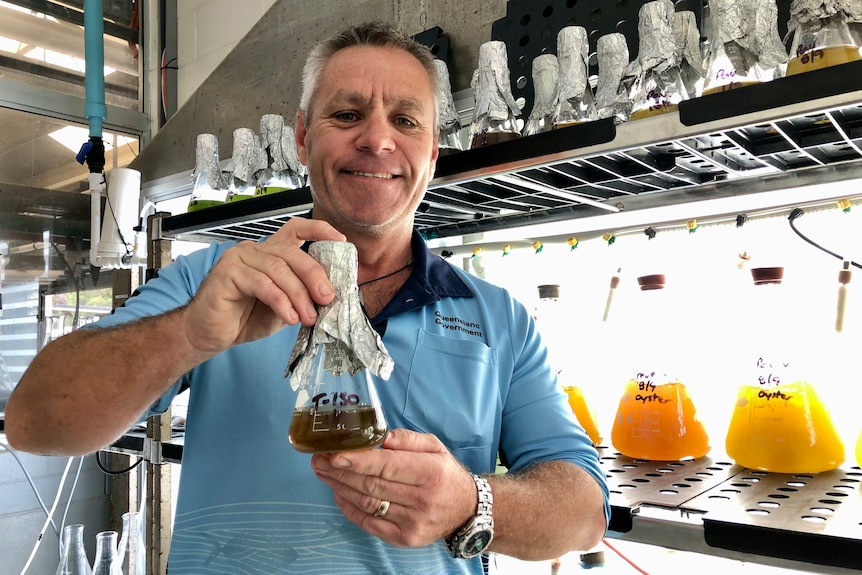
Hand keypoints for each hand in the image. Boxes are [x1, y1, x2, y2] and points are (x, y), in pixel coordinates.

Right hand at [183, 218, 344, 353]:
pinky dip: (280, 301)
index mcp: (271, 252)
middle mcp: (256, 249)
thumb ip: (303, 295)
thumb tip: (330, 295)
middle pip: (293, 253)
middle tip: (327, 298)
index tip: (341, 240)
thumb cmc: (247, 318)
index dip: (319, 229)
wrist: (212, 334)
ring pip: (279, 269)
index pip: (296, 229)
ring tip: (307, 317)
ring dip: (299, 295)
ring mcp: (240, 258)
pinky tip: (289, 317)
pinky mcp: (227, 272)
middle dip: (315, 276)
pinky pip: (262, 283)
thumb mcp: (286, 306)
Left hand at [311, 428, 477, 547]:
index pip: (387, 466)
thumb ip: (406, 439)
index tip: (334, 454)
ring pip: (368, 504)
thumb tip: (377, 436)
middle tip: (319, 460)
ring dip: (341, 488)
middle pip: (373, 485)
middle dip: (341, 472)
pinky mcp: (405, 539)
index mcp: (431, 472)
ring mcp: (413, 523)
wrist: (467, 510)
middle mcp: (423, 500)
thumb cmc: (445, 474)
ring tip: (324, 473)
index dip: (358, 461)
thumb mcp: (435, 447)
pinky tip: (338, 494)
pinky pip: (370, 523)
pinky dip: (350, 508)